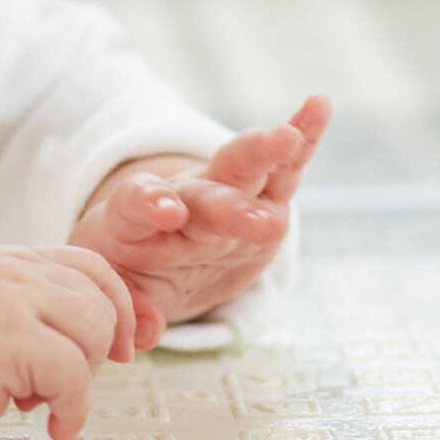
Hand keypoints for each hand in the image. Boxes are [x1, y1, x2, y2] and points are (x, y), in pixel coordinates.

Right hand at [0, 244, 136, 439]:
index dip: (119, 306)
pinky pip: (74, 374)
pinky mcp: (9, 342)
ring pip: (93, 332)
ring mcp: (10, 302)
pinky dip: (74, 409)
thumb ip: (32, 307)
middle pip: (99, 301)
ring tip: (45, 401)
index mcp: (9, 260)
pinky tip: (54, 426)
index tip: (125, 344)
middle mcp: (13, 271)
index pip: (91, 265)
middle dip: (99, 351)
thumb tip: (98, 332)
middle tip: (66, 385)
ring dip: (83, 378)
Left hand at [68, 94, 331, 347]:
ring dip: (266, 155)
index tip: (167, 212)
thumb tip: (143, 334)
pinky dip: (302, 136)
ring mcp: (226, 194)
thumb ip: (128, 307)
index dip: (150, 203)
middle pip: (206, 194)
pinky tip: (319, 105)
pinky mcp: (263, 197)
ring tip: (289, 138)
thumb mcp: (119, 289)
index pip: (138, 202)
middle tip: (257, 219)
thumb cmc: (131, 265)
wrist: (156, 243)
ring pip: (245, 170)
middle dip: (231, 205)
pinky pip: (283, 166)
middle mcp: (186, 199)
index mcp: (138, 219)